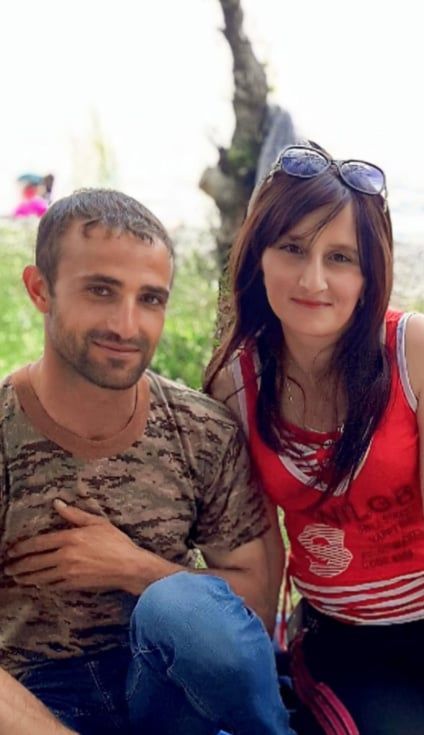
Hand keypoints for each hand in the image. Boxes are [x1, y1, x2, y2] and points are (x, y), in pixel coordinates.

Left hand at [5, 500, 151, 593]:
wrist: (128, 566)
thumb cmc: (116, 542)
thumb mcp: (97, 523)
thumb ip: (74, 515)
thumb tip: (57, 504)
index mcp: (70, 538)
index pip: (39, 543)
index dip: (22, 548)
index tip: (11, 550)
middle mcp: (65, 556)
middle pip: (35, 562)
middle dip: (19, 565)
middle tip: (8, 567)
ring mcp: (68, 572)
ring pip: (41, 576)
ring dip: (26, 577)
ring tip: (17, 578)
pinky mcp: (74, 585)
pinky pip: (53, 586)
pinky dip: (43, 585)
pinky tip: (38, 584)